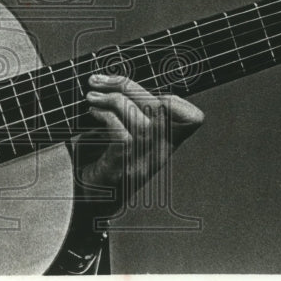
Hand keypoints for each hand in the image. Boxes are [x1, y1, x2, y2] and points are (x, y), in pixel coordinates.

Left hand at [75, 73, 203, 214]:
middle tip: (99, 80)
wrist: (89, 200)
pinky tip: (93, 114)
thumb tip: (119, 79)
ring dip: (111, 99)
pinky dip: (105, 117)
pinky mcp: (122, 168)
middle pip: (160, 109)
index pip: (192, 118)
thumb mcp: (126, 131)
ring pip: (140, 120)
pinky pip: (122, 135)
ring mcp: (142, 162)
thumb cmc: (104, 159)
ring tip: (92, 97)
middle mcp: (160, 153)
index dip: (174, 98)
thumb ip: (133, 110)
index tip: (143, 89)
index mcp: (166, 142)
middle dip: (127, 85)